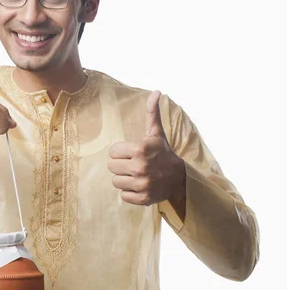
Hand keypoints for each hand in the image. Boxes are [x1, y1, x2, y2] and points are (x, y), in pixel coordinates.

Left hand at [107, 90, 184, 205]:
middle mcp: (140, 167)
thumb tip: (157, 91)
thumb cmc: (162, 153)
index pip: (112, 152)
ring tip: (136, 175)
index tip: (132, 153)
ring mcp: (142, 184)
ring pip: (115, 182)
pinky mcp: (143, 198)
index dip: (121, 152)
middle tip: (133, 164)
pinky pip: (123, 196)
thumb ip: (152, 112)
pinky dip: (129, 192)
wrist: (179, 178)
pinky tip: (140, 185)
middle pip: (111, 167)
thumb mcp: (156, 133)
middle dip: (121, 165)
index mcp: (140, 149)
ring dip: (124, 179)